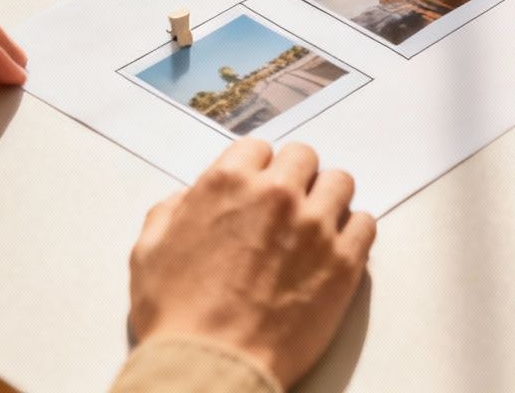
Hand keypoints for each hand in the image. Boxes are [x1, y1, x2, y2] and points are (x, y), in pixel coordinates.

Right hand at [129, 140, 375, 386]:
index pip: (258, 148)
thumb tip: (190, 199)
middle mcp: (276, 195)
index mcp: (228, 184)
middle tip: (287, 207)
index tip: (257, 189)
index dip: (256, 170)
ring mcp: (314, 226)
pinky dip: (353, 231)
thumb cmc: (177, 316)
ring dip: (327, 198)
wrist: (210, 366)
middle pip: (303, 158)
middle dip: (294, 178)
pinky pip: (365, 223)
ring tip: (315, 225)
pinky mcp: (343, 262)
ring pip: (340, 183)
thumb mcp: (148, 252)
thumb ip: (171, 212)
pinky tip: (336, 248)